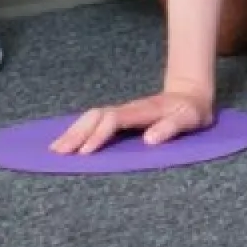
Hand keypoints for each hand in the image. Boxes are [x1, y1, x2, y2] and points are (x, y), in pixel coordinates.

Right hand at [52, 89, 214, 154]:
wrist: (190, 94)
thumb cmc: (191, 111)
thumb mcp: (190, 119)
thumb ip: (171, 127)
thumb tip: (149, 140)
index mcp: (142, 111)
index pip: (114, 120)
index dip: (99, 135)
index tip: (85, 152)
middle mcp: (127, 109)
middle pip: (95, 117)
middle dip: (76, 134)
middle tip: (58, 152)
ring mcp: (121, 111)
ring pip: (91, 117)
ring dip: (73, 131)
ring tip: (55, 149)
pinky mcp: (119, 116)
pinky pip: (94, 120)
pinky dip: (78, 129)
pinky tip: (67, 140)